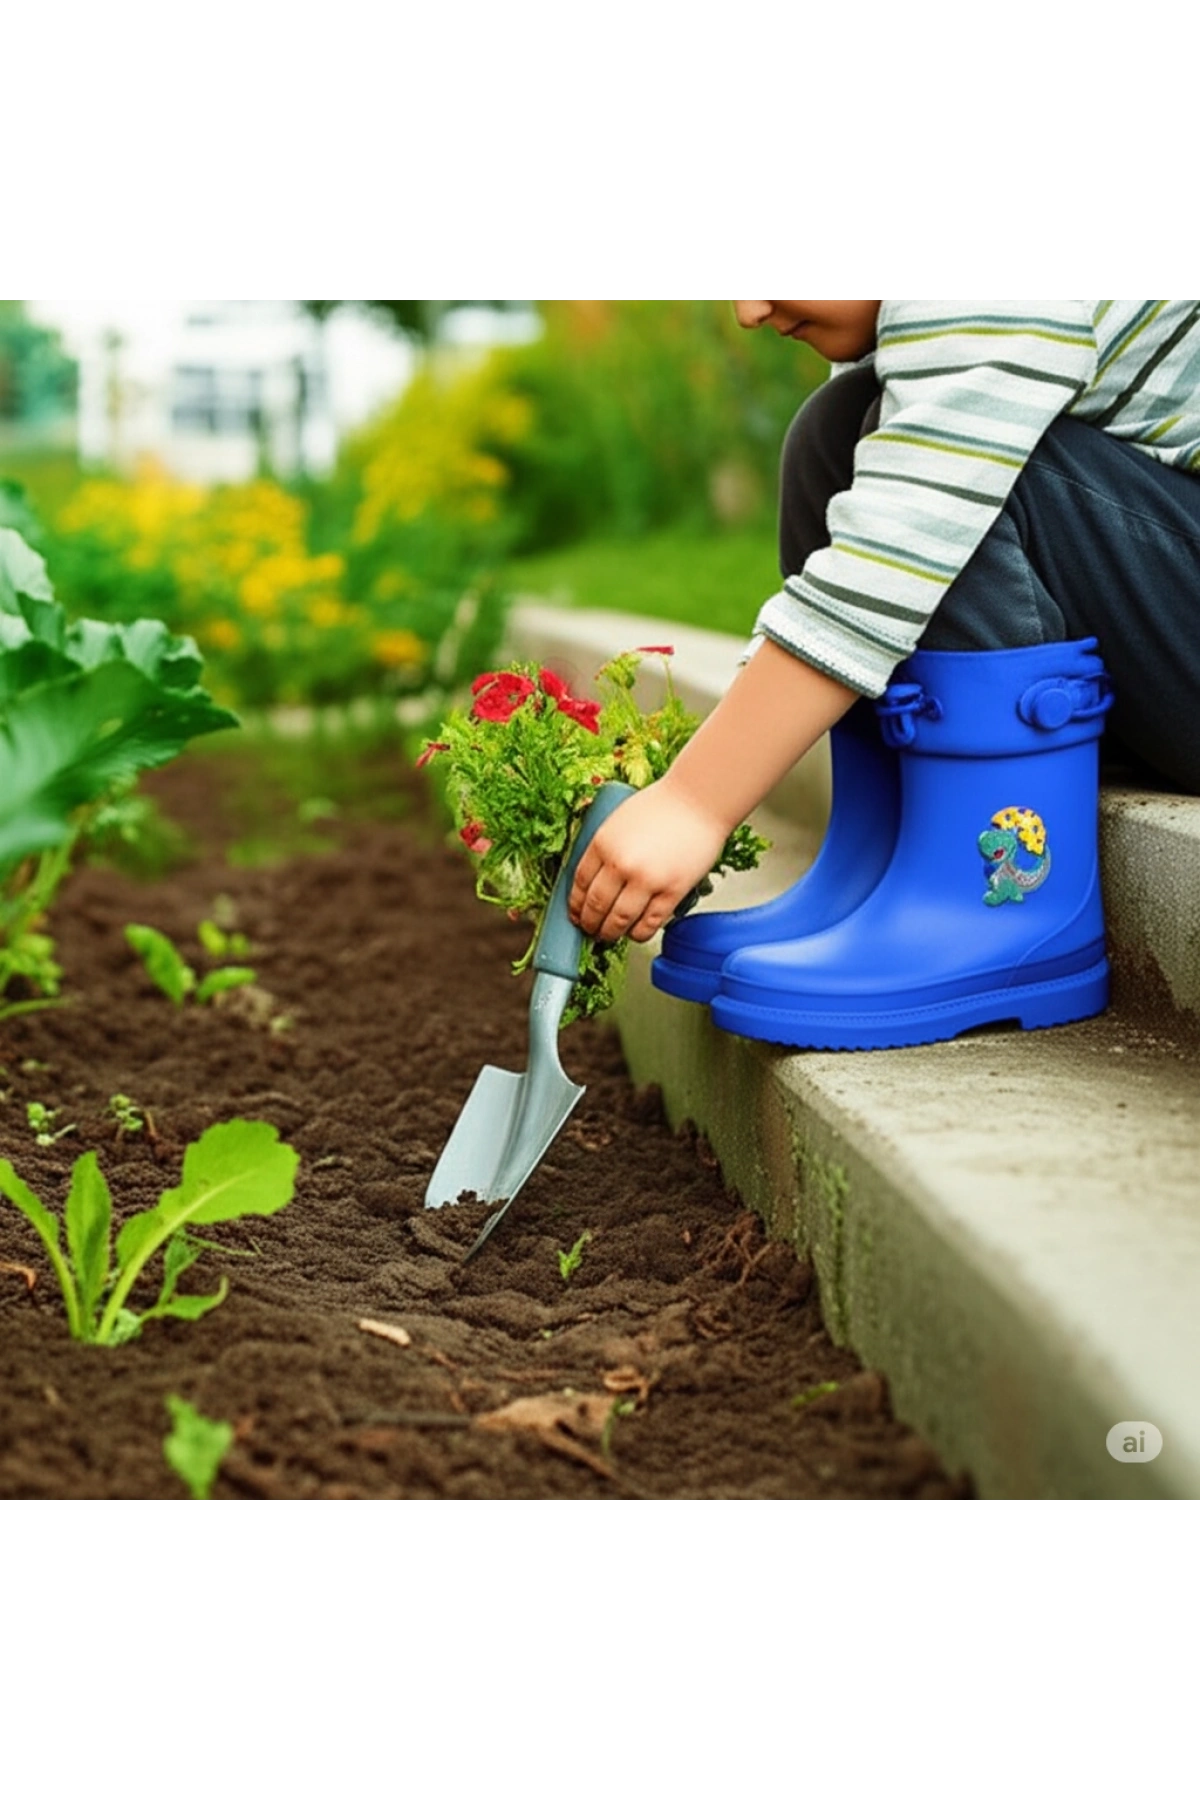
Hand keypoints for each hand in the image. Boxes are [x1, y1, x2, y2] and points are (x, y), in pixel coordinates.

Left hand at [568, 779, 729, 944]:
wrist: (699, 800)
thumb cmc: (665, 805)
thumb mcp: (619, 820)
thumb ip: (605, 848)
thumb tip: (594, 880)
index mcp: (603, 843)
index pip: (579, 883)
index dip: (575, 904)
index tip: (576, 913)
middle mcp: (621, 863)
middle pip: (595, 906)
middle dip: (590, 923)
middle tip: (591, 930)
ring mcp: (646, 880)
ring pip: (619, 920)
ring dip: (610, 933)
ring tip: (610, 936)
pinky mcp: (671, 892)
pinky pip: (649, 924)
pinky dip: (638, 933)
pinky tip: (636, 933)